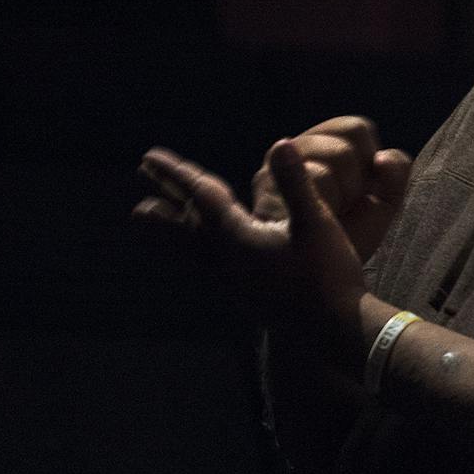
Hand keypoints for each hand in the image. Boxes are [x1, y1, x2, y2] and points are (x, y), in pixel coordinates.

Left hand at [133, 141, 367, 350]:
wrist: (336, 330)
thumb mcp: (315, 223)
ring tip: (148, 221)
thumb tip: (279, 143)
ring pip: (191, 252)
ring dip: (170, 233)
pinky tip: (201, 255)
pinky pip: (205, 267)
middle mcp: (226, 263)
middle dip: (162, 208)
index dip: (176, 175)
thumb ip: (295, 183)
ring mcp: (233, 283)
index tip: (149, 157)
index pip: (201, 198)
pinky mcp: (245, 297)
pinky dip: (191, 252)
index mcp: (239, 240)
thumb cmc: (326, 274)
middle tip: (138, 195)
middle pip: (185, 229)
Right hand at [251, 116, 411, 261]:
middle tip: (340, 210)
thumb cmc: (348, 238)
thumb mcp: (382, 203)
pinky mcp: (270, 190)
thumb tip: (382, 159)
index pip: (356, 128)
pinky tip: (320, 220)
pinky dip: (329, 200)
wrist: (322, 283)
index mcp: (320, 145)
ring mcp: (278, 167)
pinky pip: (318, 177)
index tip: (360, 194)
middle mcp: (293, 150)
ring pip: (336, 156)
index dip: (370, 163)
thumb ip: (395, 173)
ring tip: (328, 217)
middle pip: (346, 144)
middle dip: (357, 183)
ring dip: (344, 194)